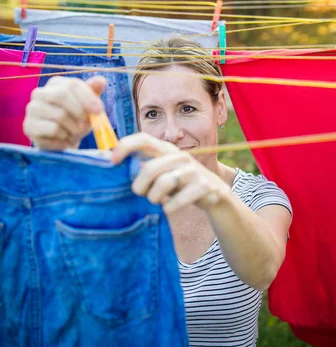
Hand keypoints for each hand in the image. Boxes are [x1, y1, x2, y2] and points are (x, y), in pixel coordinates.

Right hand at [23, 75, 105, 149]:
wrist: (61, 141)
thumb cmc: (75, 119)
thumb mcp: (86, 105)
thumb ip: (93, 92)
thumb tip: (101, 80)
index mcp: (55, 83)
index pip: (72, 84)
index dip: (87, 97)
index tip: (99, 111)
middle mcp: (40, 92)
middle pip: (61, 95)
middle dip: (79, 112)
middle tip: (87, 125)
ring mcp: (32, 109)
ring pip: (59, 115)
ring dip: (74, 128)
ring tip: (76, 133)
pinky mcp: (28, 126)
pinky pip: (53, 130)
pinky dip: (65, 137)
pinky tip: (65, 140)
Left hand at [112, 133, 229, 213]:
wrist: (215, 194)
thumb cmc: (179, 183)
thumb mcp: (163, 172)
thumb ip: (143, 167)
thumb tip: (110, 165)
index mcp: (166, 149)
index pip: (143, 138)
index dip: (125, 146)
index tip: (112, 161)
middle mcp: (179, 156)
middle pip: (149, 168)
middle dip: (139, 186)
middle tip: (141, 194)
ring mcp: (193, 170)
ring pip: (163, 183)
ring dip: (154, 198)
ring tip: (156, 201)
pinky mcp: (204, 185)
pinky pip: (178, 200)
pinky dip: (170, 207)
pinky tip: (169, 208)